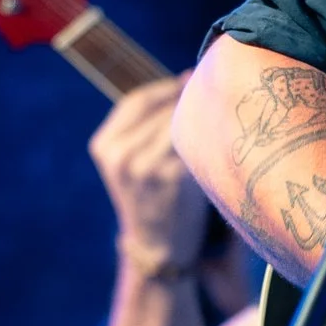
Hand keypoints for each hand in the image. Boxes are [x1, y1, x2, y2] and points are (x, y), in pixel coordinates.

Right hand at [92, 74, 212, 263]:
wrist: (158, 246)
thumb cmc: (153, 197)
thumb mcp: (130, 161)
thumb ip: (145, 126)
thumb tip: (186, 79)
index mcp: (104, 146)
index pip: (136, 100)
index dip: (164, 87)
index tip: (187, 79)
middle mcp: (120, 155)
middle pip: (160, 107)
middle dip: (187, 96)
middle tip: (213, 88)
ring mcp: (145, 167)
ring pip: (179, 122)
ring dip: (201, 113)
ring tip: (220, 111)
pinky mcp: (172, 179)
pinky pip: (195, 144)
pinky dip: (209, 136)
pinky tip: (222, 136)